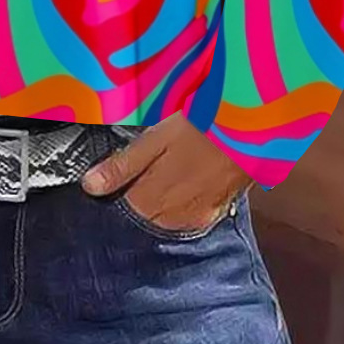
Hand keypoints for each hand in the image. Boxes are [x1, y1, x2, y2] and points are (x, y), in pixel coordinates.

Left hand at [81, 112, 253, 230]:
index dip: (114, 192)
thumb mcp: (155, 138)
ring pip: (166, 218)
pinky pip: (191, 216)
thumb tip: (90, 186)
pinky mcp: (218, 211)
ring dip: (159, 203)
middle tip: (140, 171)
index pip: (121, 209)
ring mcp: (198, 217)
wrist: (253, 129)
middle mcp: (173, 217)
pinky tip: (184, 184)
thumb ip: (123, 165)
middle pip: (144, 216)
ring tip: (163, 174)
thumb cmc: (201, 125)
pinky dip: (183, 204)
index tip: (111, 178)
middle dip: (136, 198)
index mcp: (152, 199)